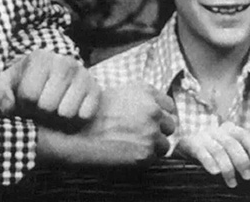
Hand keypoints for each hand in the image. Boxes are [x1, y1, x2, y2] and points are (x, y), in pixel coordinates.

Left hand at [0, 49, 99, 124]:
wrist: (52, 86)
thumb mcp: (4, 86)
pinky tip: (68, 112)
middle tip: (40, 108)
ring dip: (56, 119)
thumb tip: (10, 107)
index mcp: (40, 58)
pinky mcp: (96, 90)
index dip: (23, 106)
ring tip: (53, 110)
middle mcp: (64, 62)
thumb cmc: (24, 86)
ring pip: (66, 112)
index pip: (28, 94)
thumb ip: (0, 93)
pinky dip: (74, 120)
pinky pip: (84, 115)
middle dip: (40, 113)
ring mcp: (83, 75)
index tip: (24, 103)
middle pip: (47, 105)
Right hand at [36, 84, 176, 165]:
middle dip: (159, 130)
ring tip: (134, 145)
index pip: (170, 106)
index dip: (162, 114)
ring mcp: (151, 132)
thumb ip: (144, 96)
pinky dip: (144, 157)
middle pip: (170, 125)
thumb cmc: (95, 111)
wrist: (79, 130)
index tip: (155, 120)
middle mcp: (153, 110)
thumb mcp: (122, 91)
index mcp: (147, 93)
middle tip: (143, 135)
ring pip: (164, 144)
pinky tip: (128, 152)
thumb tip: (158, 108)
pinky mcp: (145, 153)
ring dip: (153, 146)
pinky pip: (153, 158)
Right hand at [177, 123, 249, 186]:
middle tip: (248, 177)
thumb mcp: (227, 148)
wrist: (184, 145)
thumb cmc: (211, 150)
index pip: (244, 134)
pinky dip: (209, 162)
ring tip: (233, 183)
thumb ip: (241, 154)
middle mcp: (217, 130)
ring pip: (219, 150)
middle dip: (242, 160)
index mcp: (229, 129)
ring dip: (228, 167)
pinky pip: (202, 152)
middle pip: (232, 143)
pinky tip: (215, 173)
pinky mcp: (191, 144)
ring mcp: (204, 136)